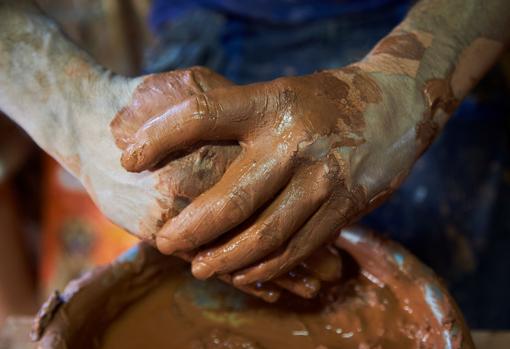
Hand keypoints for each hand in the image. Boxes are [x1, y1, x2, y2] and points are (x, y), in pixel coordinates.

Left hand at [121, 64, 425, 285]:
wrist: (398, 104)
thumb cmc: (325, 100)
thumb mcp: (281, 93)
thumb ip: (240, 122)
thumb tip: (185, 153)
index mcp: (270, 103)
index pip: (200, 117)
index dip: (158, 139)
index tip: (129, 159)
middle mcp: (294, 142)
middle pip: (229, 200)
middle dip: (189, 230)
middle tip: (165, 242)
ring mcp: (322, 178)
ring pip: (263, 236)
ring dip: (225, 260)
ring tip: (200, 267)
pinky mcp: (344, 206)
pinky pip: (297, 248)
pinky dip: (265, 267)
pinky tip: (244, 272)